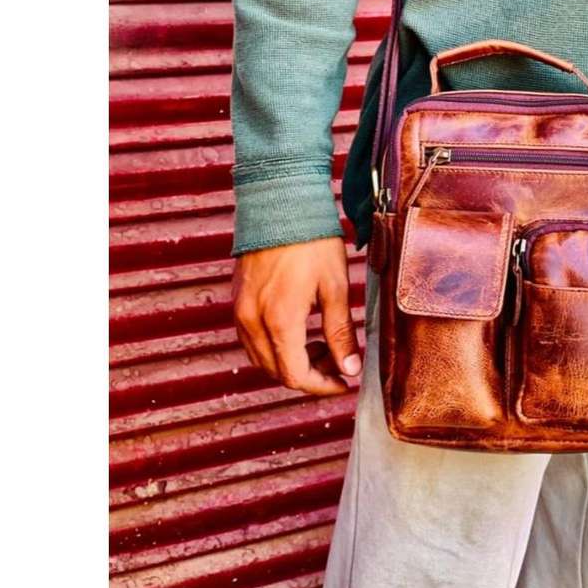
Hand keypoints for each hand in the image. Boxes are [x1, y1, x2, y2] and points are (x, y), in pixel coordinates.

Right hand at [232, 237, 361, 394]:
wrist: (281, 202)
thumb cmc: (312, 240)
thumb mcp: (335, 286)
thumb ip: (341, 332)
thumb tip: (350, 369)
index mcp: (279, 320)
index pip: (295, 376)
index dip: (321, 386)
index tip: (344, 382)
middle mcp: (252, 320)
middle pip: (276, 371)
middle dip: (309, 374)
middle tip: (338, 361)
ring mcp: (241, 310)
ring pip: (261, 358)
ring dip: (290, 361)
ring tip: (321, 344)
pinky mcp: (237, 299)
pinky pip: (251, 339)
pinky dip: (275, 346)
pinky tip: (299, 330)